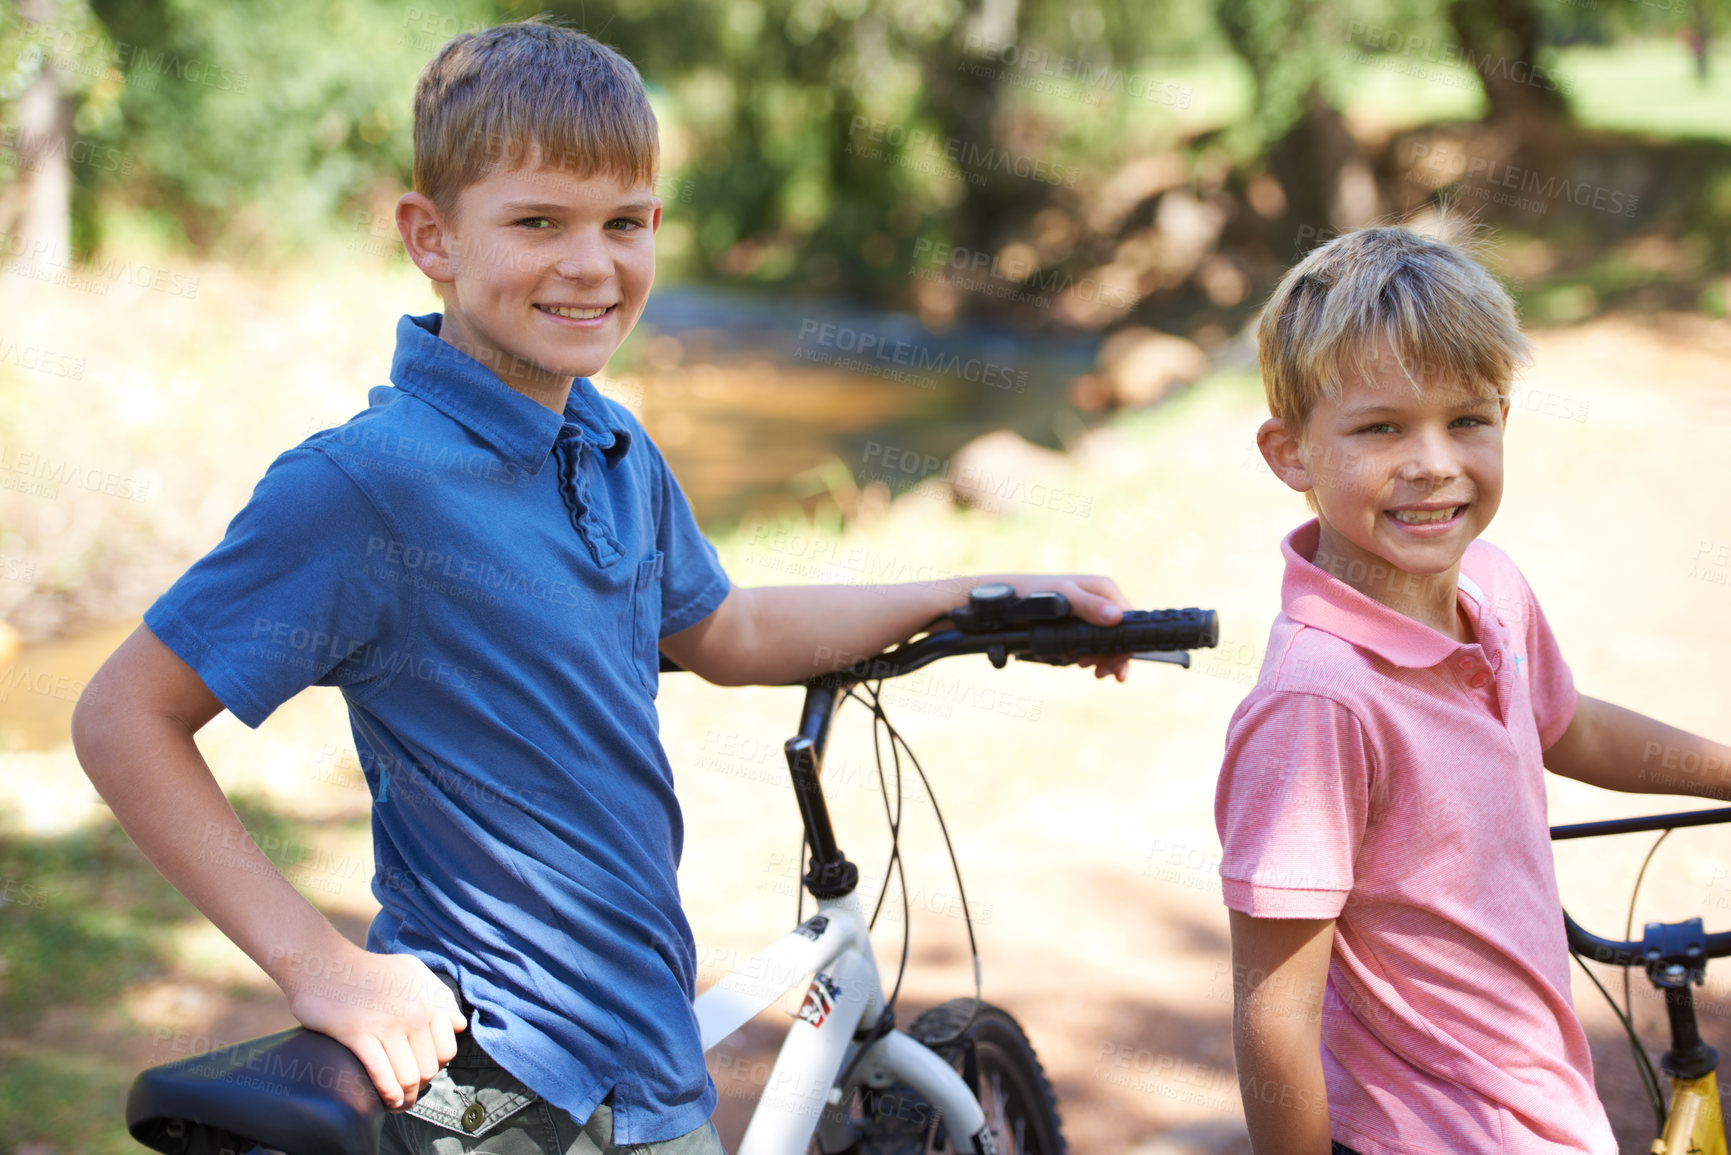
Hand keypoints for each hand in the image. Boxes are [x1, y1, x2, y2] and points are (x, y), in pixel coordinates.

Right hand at [274, 940, 466, 1109]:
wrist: (322, 964)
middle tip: (407, 1091)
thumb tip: (458, 1025)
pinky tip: (386, 1102)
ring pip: (409, 1077)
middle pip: (429, 1068)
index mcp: (429, 999)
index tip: (422, 1072)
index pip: (447, 1049)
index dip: (435, 1066)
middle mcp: (414, 1013)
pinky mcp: (359, 1036)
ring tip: (398, 1103)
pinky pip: (383, 1076)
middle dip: (420, 1086)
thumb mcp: (411, 971)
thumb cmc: (367, 970)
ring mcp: (388, 1025)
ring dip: (406, 1098)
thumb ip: (438, 995)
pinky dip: (388, 1096)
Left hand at [1003, 573, 1134, 681]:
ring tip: (1091, 669)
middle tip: (1096, 671)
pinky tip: (1093, 667)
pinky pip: (1098, 643)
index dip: (1122, 646)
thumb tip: (1115, 618)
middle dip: (1113, 657)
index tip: (1107, 663)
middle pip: (1121, 635)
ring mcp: (1094, 614)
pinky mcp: (1084, 624)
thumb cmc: (1036, 593)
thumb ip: (1088, 606)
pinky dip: (1098, 657)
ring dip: (1105, 659)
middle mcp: (1103, 600)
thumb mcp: (1064, 597)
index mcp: (1105, 589)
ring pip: (1110, 642)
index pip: (1129, 621)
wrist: (1011, 600)